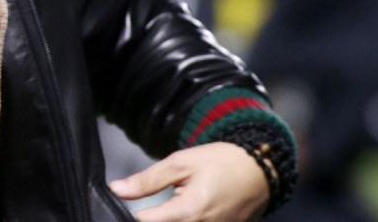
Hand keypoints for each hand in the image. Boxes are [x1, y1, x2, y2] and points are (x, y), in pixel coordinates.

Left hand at [109, 142, 267, 221]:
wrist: (261, 170)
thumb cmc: (222, 162)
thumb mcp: (181, 163)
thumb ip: (147, 180)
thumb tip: (116, 189)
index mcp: (188, 213)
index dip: (131, 213)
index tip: (130, 203)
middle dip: (154, 217)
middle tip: (163, 199)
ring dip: (171, 218)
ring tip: (179, 203)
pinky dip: (188, 220)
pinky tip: (189, 210)